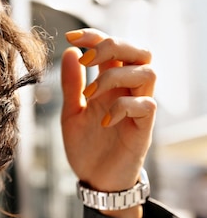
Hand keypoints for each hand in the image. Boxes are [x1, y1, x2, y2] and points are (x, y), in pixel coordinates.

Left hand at [61, 28, 155, 217]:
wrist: (95, 181)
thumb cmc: (86, 146)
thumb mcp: (71, 113)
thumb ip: (71, 85)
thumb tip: (70, 52)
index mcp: (110, 85)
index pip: (112, 49)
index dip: (95, 37)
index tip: (71, 37)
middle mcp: (127, 92)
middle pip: (139, 51)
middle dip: (113, 47)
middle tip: (87, 61)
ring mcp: (138, 108)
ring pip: (147, 72)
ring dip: (116, 76)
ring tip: (90, 95)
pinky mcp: (144, 129)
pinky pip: (146, 105)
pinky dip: (123, 106)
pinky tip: (103, 120)